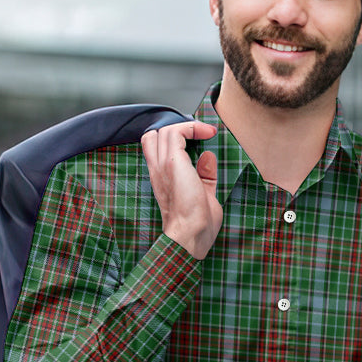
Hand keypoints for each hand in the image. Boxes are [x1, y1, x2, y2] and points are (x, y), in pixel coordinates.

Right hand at [141, 120, 220, 258]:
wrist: (190, 234)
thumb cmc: (197, 224)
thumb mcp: (204, 194)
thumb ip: (204, 175)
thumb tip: (208, 156)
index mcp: (161, 179)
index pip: (154, 148)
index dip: (173, 139)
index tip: (198, 140)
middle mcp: (157, 170)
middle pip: (154, 135)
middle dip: (176, 130)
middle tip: (198, 135)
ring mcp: (162, 166)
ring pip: (165, 131)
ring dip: (187, 127)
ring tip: (206, 133)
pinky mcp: (172, 163)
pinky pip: (176, 133)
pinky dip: (192, 128)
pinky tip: (207, 133)